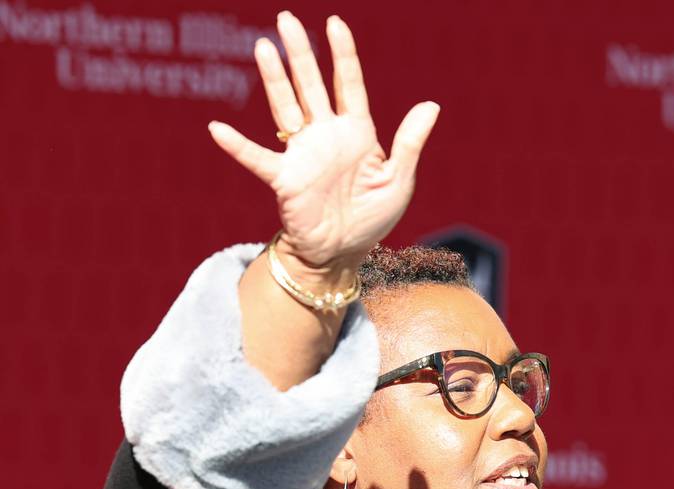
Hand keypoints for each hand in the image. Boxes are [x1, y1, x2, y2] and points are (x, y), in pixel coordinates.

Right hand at [208, 11, 439, 269]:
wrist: (343, 253)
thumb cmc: (371, 219)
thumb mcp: (398, 180)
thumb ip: (409, 143)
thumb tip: (431, 104)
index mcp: (357, 133)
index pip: (348, 85)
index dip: (343, 55)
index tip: (335, 23)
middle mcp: (326, 137)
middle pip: (311, 86)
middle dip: (301, 53)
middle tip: (286, 19)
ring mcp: (303, 155)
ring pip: (286, 108)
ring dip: (275, 80)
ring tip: (264, 47)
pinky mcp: (285, 179)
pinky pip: (257, 159)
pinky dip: (238, 146)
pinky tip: (217, 129)